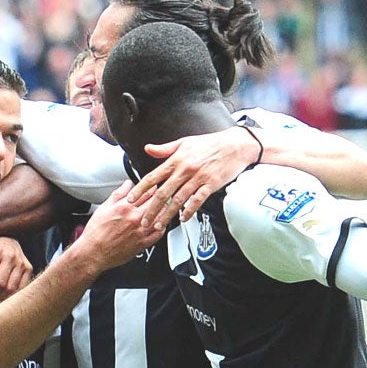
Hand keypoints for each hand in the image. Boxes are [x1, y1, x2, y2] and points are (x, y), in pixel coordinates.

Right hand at [75, 181, 161, 270]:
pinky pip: (159, 233)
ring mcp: (141, 231)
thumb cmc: (96, 233)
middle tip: (161, 196)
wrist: (93, 253)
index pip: (147, 191)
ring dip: (163, 211)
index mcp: (126, 207)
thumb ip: (118, 194)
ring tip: (161, 209)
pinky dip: (162, 226)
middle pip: (157, 202)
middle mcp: (135, 218)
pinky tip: (159, 224)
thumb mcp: (104, 208)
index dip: (153, 187)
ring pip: (161, 216)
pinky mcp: (143, 243)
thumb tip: (128, 184)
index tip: (154, 187)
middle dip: (160, 197)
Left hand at [126, 126, 258, 229]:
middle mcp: (184, 169)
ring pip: (178, 199)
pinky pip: (197, 200)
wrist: (235, 145)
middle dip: (151, 209)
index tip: (131, 199)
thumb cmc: (210, 144)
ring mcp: (197, 178)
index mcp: (176, 160)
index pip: (153, 177)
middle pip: (163, 192)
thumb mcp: (184, 142)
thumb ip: (164, 149)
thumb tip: (148, 148)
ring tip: (159, 225)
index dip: (140, 189)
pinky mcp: (210, 184)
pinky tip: (183, 218)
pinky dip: (189, 210)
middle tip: (143, 221)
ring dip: (167, 214)